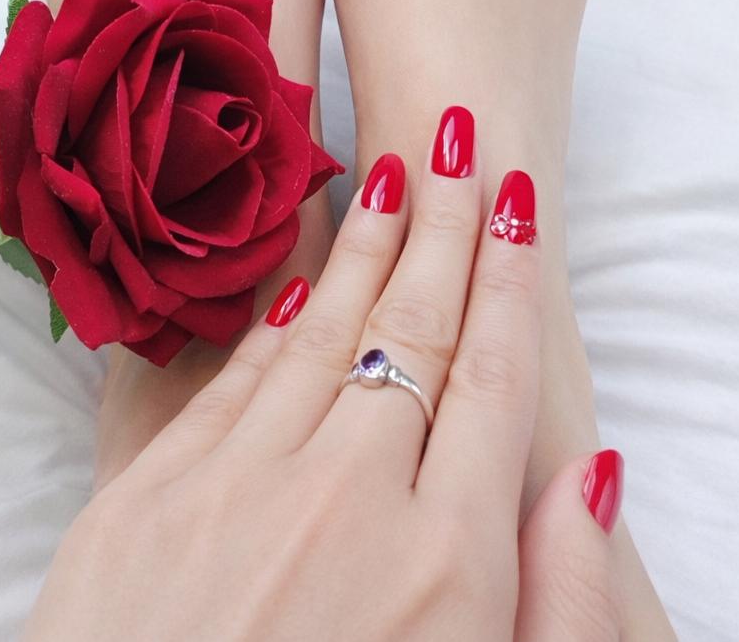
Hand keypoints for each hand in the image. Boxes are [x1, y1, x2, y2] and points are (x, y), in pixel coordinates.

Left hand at [26, 130, 622, 640]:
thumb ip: (557, 599)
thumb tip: (584, 473)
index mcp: (444, 560)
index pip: (491, 378)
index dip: (506, 281)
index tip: (511, 205)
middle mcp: (348, 496)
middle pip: (413, 330)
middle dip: (440, 229)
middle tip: (452, 142)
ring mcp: (242, 485)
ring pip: (322, 330)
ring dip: (361, 244)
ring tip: (387, 173)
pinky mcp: (155, 492)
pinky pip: (234, 376)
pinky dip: (273, 310)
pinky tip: (297, 262)